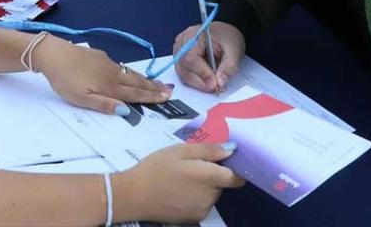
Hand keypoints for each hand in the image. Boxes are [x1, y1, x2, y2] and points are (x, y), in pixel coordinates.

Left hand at [34, 37, 170, 114]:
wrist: (53, 54)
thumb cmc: (65, 80)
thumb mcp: (81, 99)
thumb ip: (104, 104)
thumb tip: (126, 110)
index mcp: (109, 85)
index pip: (134, 93)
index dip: (150, 97)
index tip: (166, 97)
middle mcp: (112, 73)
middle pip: (136, 82)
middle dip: (153, 87)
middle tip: (168, 90)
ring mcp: (106, 62)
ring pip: (129, 73)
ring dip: (144, 79)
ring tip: (155, 83)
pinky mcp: (99, 56)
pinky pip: (120, 66)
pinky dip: (130, 72)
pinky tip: (130, 73)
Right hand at [115, 143, 242, 223]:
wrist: (133, 196)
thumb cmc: (156, 168)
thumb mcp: (180, 151)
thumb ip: (208, 150)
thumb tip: (231, 150)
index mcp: (209, 177)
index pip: (237, 177)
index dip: (234, 168)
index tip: (224, 161)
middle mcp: (210, 196)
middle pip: (221, 184)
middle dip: (211, 174)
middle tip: (190, 165)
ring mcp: (202, 210)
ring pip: (211, 194)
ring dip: (203, 186)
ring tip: (181, 178)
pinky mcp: (193, 219)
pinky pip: (202, 204)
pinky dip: (195, 197)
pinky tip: (178, 191)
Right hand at [172, 21, 245, 92]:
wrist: (224, 35)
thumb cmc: (227, 37)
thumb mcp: (234, 50)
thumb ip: (229, 66)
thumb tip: (220, 82)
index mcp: (193, 35)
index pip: (190, 57)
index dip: (202, 73)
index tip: (215, 83)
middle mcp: (181, 43)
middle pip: (184, 68)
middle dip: (201, 82)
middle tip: (217, 87)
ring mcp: (178, 52)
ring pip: (183, 75)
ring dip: (199, 83)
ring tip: (214, 84)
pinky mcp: (180, 60)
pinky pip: (184, 76)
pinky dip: (197, 82)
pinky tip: (208, 81)